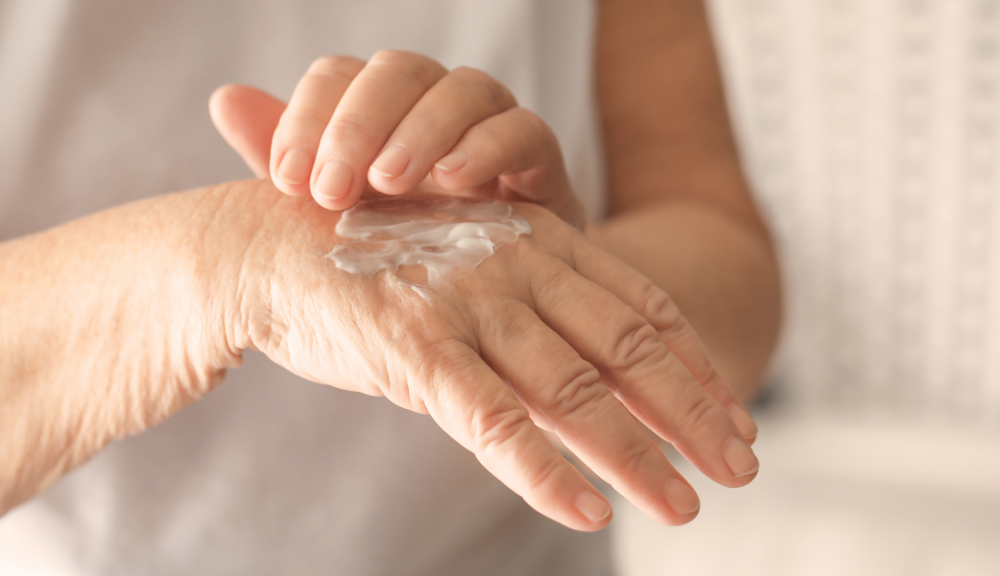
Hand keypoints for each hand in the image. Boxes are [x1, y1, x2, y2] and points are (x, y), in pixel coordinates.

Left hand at [208, 51, 584, 227]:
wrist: (491, 319)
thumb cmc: (405, 264)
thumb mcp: (339, 222)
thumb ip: (290, 162)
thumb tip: (223, 97)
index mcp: (383, 116)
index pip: (341, 77)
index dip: (309, 115)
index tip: (286, 182)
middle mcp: (436, 110)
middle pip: (400, 71)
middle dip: (360, 122)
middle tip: (331, 188)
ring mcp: (493, 130)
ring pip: (465, 88)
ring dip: (422, 129)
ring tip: (389, 182)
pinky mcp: (541, 165)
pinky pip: (525, 130)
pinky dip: (490, 146)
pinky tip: (455, 184)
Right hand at [228, 181, 758, 530]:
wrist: (270, 240)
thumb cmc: (377, 260)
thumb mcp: (470, 271)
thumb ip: (531, 318)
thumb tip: (588, 384)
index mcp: (536, 237)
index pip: (641, 307)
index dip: (696, 366)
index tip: (735, 418)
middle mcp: (514, 264)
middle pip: (626, 349)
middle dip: (691, 413)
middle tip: (741, 468)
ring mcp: (467, 303)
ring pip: (571, 390)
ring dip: (634, 455)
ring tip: (682, 507)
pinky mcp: (414, 348)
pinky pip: (490, 418)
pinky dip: (540, 468)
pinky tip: (584, 511)